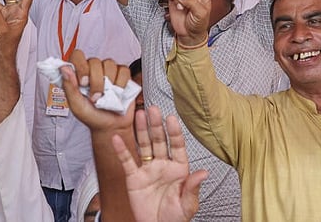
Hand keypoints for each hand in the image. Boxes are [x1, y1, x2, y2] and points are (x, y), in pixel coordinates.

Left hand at [60, 49, 134, 131]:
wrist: (111, 126)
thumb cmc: (92, 116)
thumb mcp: (76, 105)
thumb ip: (69, 86)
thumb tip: (64, 68)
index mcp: (79, 74)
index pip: (77, 56)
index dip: (81, 66)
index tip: (83, 83)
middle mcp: (93, 70)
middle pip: (95, 61)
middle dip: (96, 82)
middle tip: (95, 96)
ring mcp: (109, 71)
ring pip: (110, 63)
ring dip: (109, 82)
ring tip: (106, 96)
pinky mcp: (123, 75)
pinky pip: (123, 70)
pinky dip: (121, 83)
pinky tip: (117, 93)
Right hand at [112, 106, 207, 221]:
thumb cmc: (175, 218)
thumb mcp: (187, 204)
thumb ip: (193, 187)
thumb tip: (203, 172)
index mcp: (179, 169)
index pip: (177, 146)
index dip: (174, 132)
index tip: (171, 119)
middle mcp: (164, 165)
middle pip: (159, 141)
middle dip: (156, 125)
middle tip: (153, 109)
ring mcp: (148, 170)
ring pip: (144, 146)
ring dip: (141, 130)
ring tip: (139, 114)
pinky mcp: (134, 178)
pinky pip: (127, 162)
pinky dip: (122, 150)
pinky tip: (117, 138)